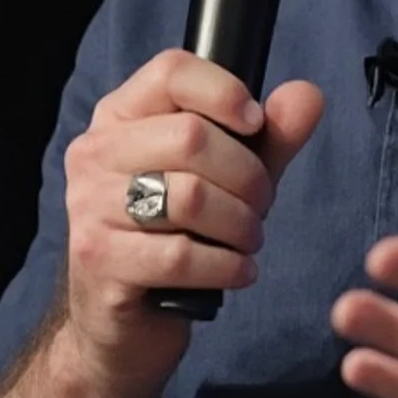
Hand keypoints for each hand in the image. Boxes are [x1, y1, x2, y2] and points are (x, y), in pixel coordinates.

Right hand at [61, 48, 323, 393]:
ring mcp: (89, 208)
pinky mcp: (99, 261)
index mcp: (120, 116)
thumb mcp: (230, 179)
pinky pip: (180, 255)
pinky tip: (239, 271)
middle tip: (261, 205)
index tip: (256, 123)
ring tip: (248, 239)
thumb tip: (308, 95)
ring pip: (190, 198)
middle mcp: (95, 154)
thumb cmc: (178, 237)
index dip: (225, 91)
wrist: (126, 325)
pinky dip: (227, 266)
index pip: (171, 71)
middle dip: (248, 176)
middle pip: (191, 137)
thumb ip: (270, 138)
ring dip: (241, 224)